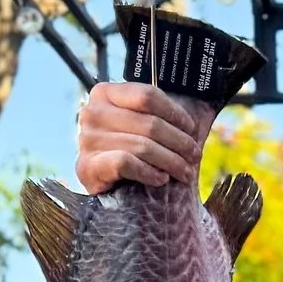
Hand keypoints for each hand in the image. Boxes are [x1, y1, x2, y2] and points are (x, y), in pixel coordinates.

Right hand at [75, 81, 213, 192]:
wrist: (105, 187)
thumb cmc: (130, 151)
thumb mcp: (142, 126)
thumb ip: (158, 115)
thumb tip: (196, 119)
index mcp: (105, 93)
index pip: (147, 96)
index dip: (175, 113)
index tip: (191, 129)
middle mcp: (92, 112)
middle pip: (149, 123)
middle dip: (179, 143)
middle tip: (195, 156)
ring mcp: (86, 139)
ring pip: (142, 146)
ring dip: (171, 162)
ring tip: (185, 172)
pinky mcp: (87, 166)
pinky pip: (126, 163)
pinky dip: (149, 172)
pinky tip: (161, 179)